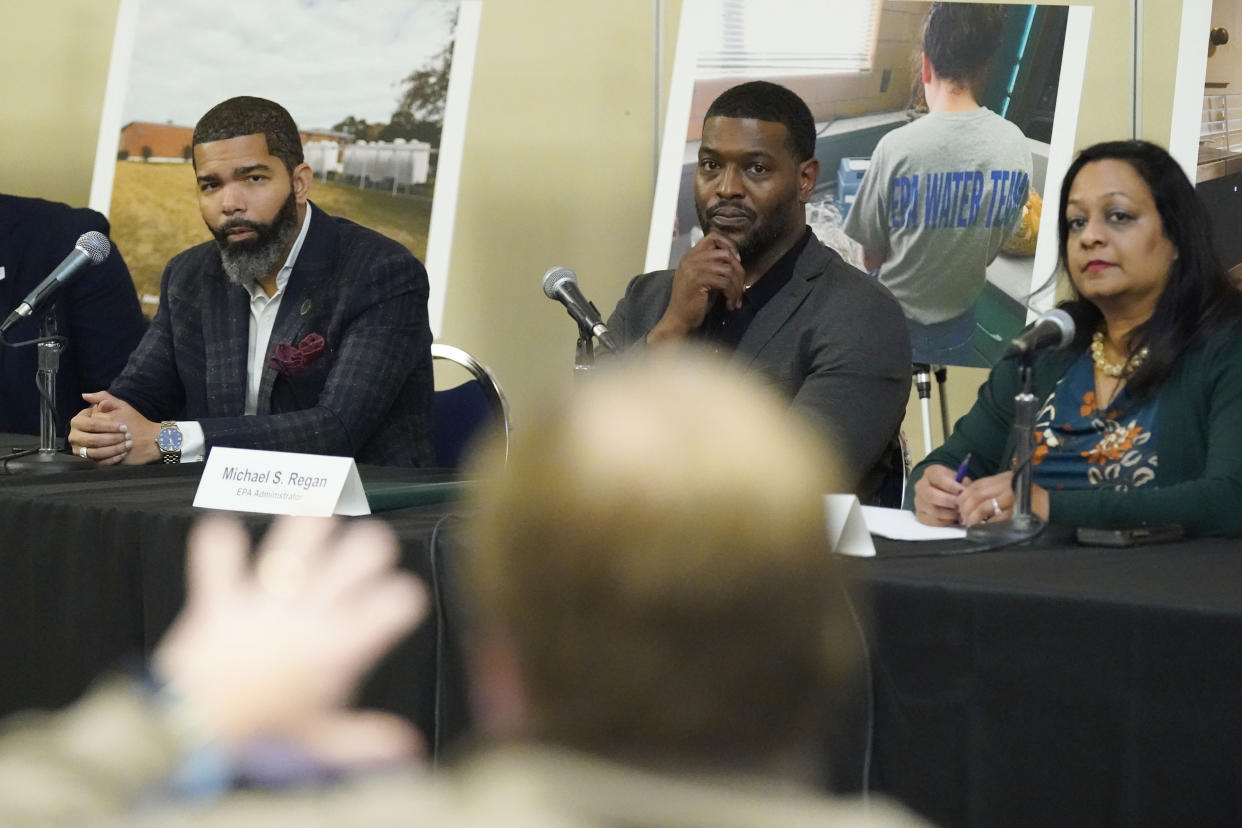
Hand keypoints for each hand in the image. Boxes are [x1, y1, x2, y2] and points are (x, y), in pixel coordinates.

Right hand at [68, 391, 139, 465]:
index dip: (107, 426)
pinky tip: (124, 453)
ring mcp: (83, 450)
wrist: (143, 438)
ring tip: (128, 444)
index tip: (123, 426)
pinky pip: (100, 462)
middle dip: (111, 438)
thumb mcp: (118, 406)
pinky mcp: (94, 462)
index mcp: (80, 421)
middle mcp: (77, 436)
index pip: (90, 424)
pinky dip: (114, 458)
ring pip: (95, 453)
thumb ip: (104, 398)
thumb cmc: (128, 420)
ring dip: (114, 448)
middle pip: (91, 440)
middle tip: (127, 436)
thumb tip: (86, 395)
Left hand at [153, 516, 427, 765]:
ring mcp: (266, 603)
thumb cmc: (259, 736)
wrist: (192, 733)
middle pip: (358, 556)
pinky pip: (218, 560)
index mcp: (340, 646)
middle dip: (370, 546)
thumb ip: (364, 740)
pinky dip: (217, 543)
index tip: (400, 599)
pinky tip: (222, 532)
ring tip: (317, 516)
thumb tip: (406, 748)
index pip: (395, 604)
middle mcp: (309, 615)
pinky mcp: (221, 601)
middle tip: (368, 550)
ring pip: (295, 543)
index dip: (404, 596)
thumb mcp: (320, 740)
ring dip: (308, 527)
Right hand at [647, 233, 743, 343]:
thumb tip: (737, 263)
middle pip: (725, 253)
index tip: (737, 262)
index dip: (729, 246)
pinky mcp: (698, 280)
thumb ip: (714, 267)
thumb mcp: (703, 279)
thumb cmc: (692, 303)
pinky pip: (725, 282)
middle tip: (740, 288)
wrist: (678, 320)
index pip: (714, 237)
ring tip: (735, 299)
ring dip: (736, 287)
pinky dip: (732, 294)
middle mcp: (691, 259)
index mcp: (691, 256)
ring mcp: (694, 268)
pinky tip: (729, 304)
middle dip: (738, 271)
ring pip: (728, 269)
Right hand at [913, 464, 966, 525]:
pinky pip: (932, 521)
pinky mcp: (920, 515)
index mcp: (930, 473)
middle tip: (960, 504)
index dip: (951, 486)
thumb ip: (964, 483)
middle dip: (948, 501)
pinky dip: (945, 521)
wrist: (946, 493)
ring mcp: (918, 501)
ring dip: (949, 513)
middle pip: (931, 495)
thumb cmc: (954, 486)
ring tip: (959, 512)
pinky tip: (952, 517)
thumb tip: (966, 490)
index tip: (962, 491)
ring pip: (932, 510)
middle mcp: (920, 486)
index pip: (937, 478)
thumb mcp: (960, 480)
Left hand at [957, 472, 1049, 525]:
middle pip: (976, 496)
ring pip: (984, 506)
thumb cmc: (1029, 498)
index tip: (959, 507)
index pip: (976, 485)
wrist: (1054, 503)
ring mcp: (1013, 497)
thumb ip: (992, 491)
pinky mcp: (1019, 511)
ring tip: (970, 525)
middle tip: (963, 519)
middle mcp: (1007, 485)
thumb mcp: (1009, 488)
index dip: (963, 497)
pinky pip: (997, 518)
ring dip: (974, 517)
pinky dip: (987, 524)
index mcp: (1003, 478)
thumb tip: (968, 502)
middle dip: (966, 509)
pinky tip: (983, 528)